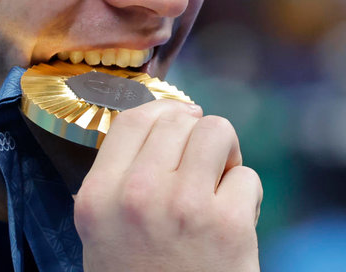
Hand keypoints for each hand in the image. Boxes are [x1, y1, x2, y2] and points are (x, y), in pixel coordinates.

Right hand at [73, 99, 262, 271]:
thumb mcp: (103, 235)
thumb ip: (119, 181)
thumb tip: (158, 124)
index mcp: (98, 197)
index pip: (134, 118)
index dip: (165, 110)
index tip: (182, 119)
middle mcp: (137, 195)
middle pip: (180, 119)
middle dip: (198, 135)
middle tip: (203, 165)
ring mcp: (184, 206)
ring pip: (218, 132)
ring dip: (226, 155)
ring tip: (219, 185)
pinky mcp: (228, 223)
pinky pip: (247, 177)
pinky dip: (245, 197)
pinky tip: (233, 224)